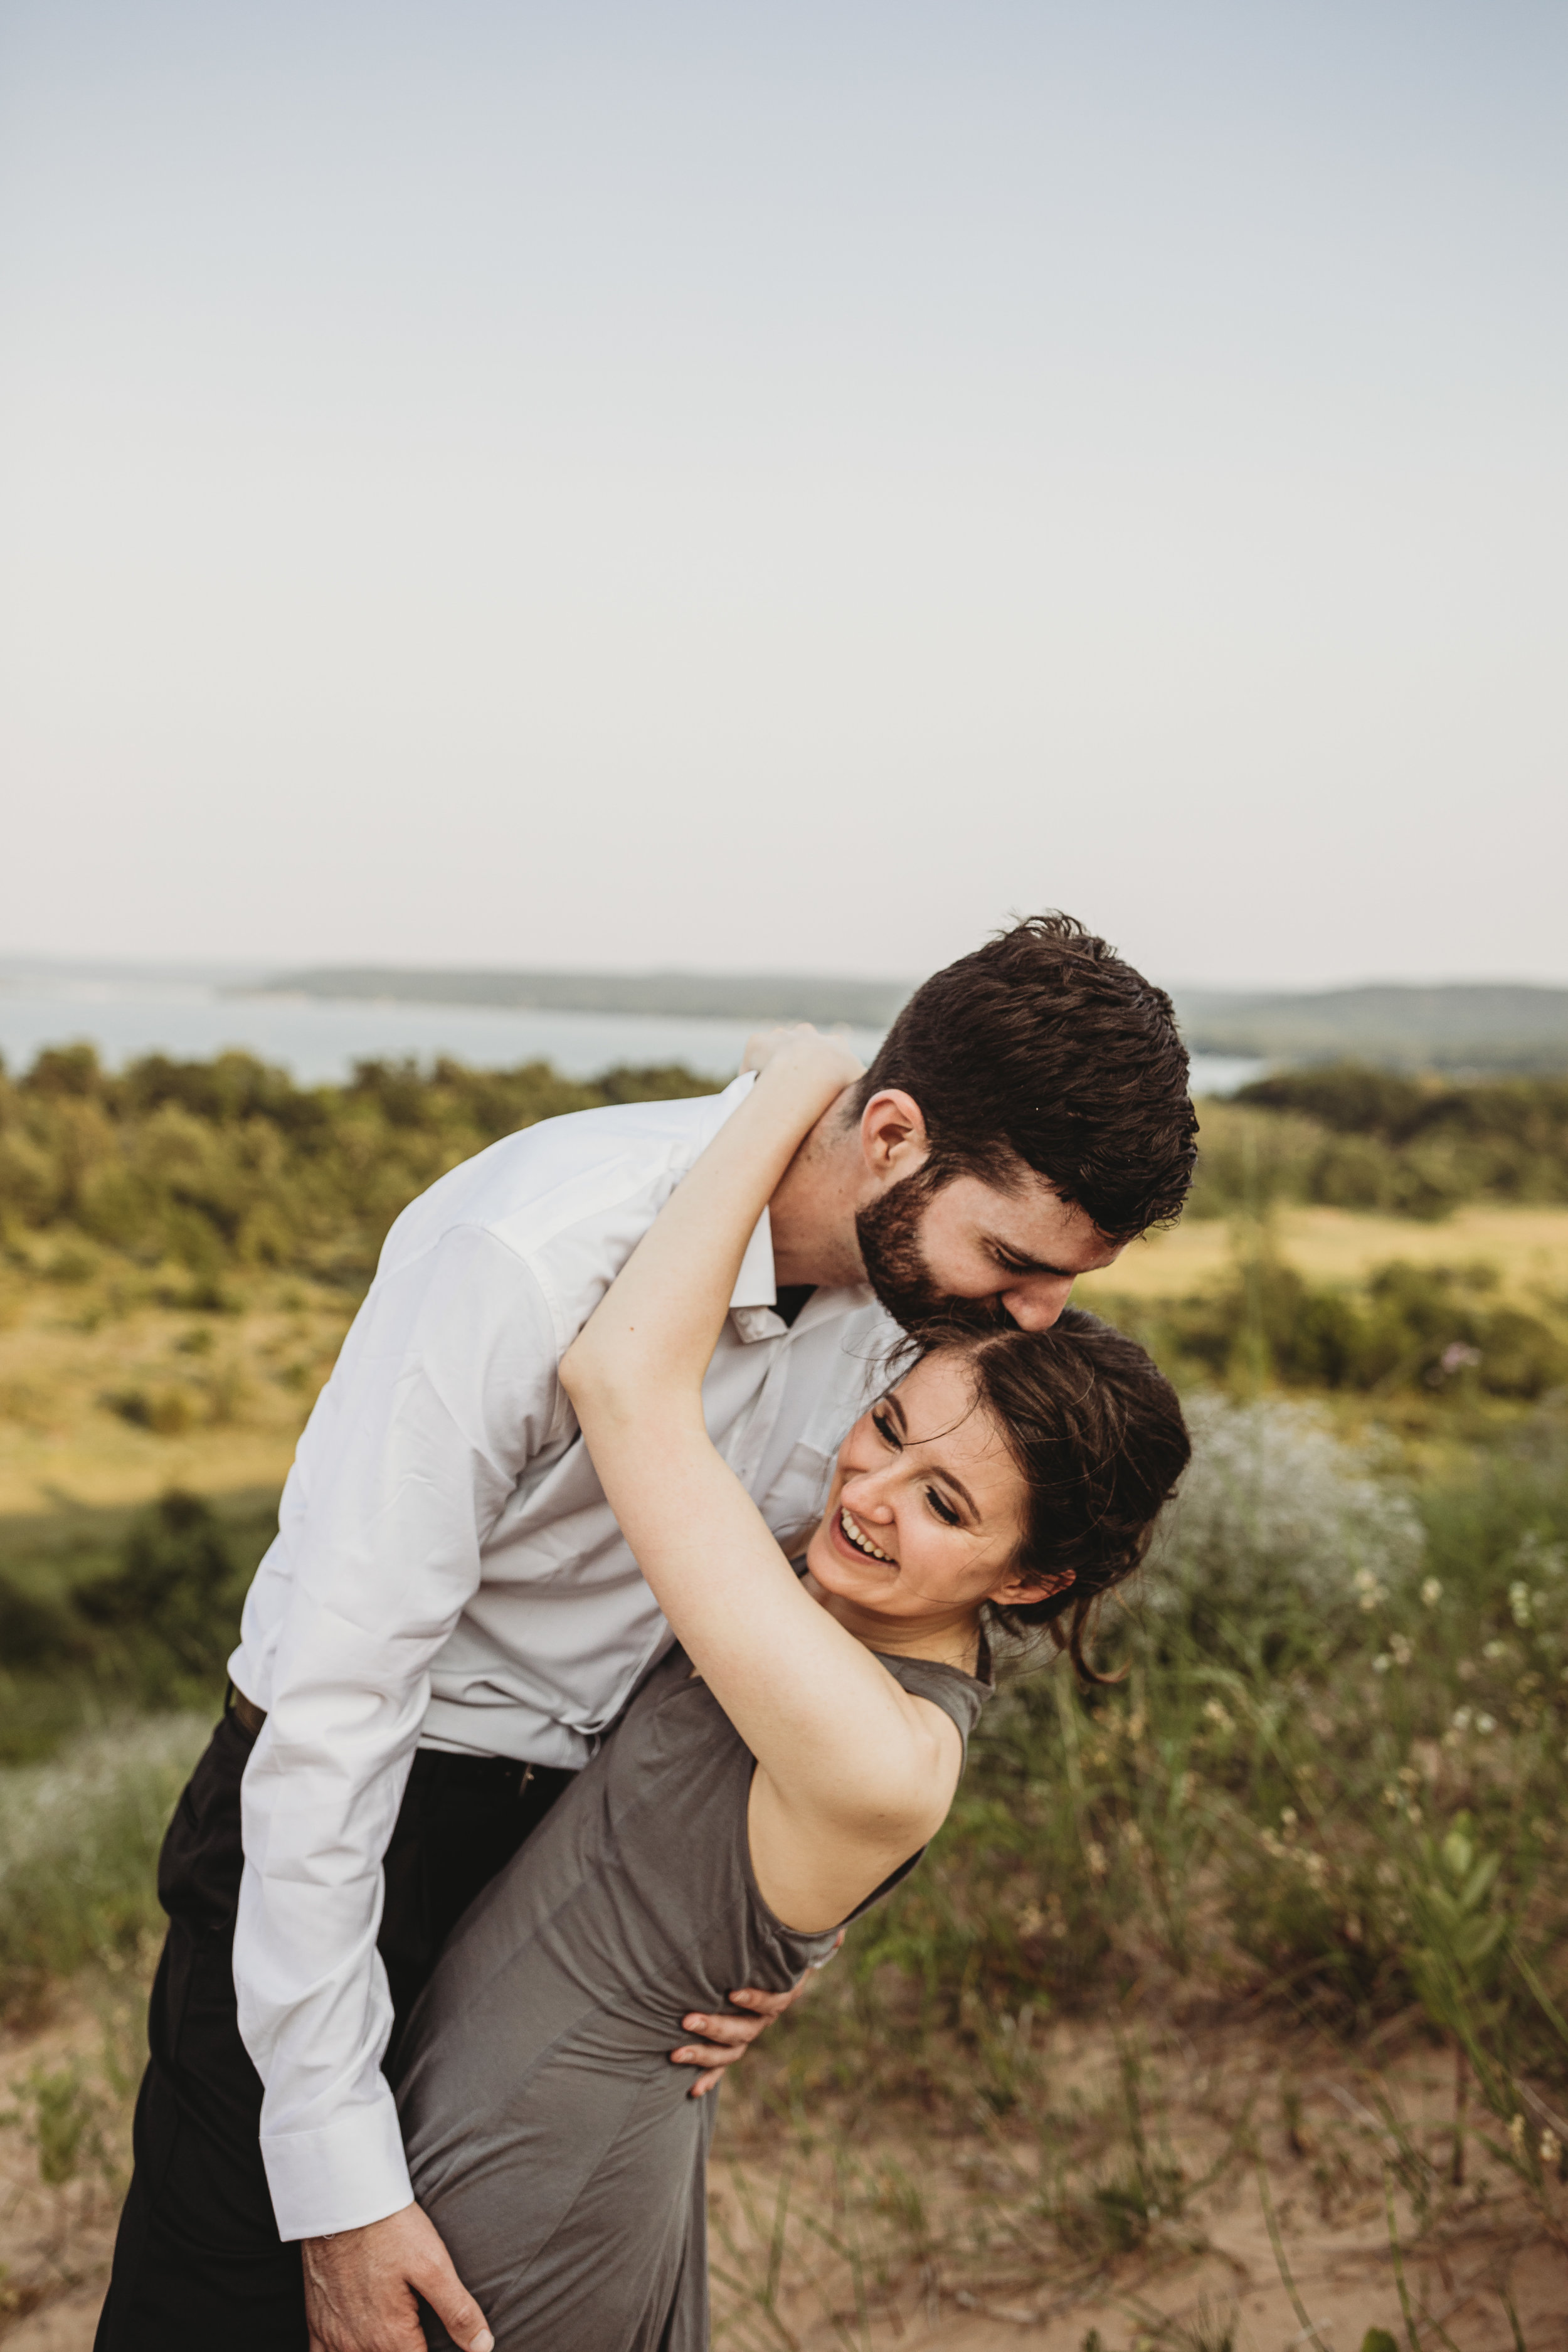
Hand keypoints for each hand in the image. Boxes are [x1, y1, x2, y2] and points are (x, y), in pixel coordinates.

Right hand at [302, 2203, 492, 2351]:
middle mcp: (360, 2346)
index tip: (439, 2341)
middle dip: (408, 2350)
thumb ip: (458, 2312)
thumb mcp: (434, 2265)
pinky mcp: (318, 2324)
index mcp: (392, 2338)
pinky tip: (358, 2344)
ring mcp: (335, 2338)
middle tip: (417, 2331)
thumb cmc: (390, 2229)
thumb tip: (483, 2347)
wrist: (342, 2201)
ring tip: (396, 2336)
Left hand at [669, 1936, 843, 2097]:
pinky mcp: (733, 2042)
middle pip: (744, 2031)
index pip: (774, 2001)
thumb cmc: (780, 1942)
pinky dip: (709, 2078)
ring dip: (704, 2055)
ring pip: (731, 2052)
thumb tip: (838, 1932)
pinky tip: (693, 2090)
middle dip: (715, 2027)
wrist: (775, 1963)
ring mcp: (749, 2033)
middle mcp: (766, 2019)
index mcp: (782, 1993)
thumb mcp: (793, 1934)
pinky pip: (723, 2066)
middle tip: (687, 2020)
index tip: (733, 1993)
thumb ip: (805, 1930)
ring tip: (676, 2053)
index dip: (755, 2000)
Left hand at [741, 1024, 863, 1091]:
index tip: (823, 1085)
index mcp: (835, 1044)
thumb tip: (883, 1105)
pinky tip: (751, 1089)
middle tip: (796, 1086)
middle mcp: (808, 1034)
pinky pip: (753, 1056)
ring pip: (777, 1045)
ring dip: (774, 1062)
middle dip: (800, 1059)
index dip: (828, 1068)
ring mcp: (782, 1035)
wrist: (808, 1073)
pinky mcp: (758, 1042)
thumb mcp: (867, 1091)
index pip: (833, 1052)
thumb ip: (871, 1095)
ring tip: (771, 1087)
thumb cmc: (840, 1084)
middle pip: (804, 1043)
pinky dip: (751, 1070)